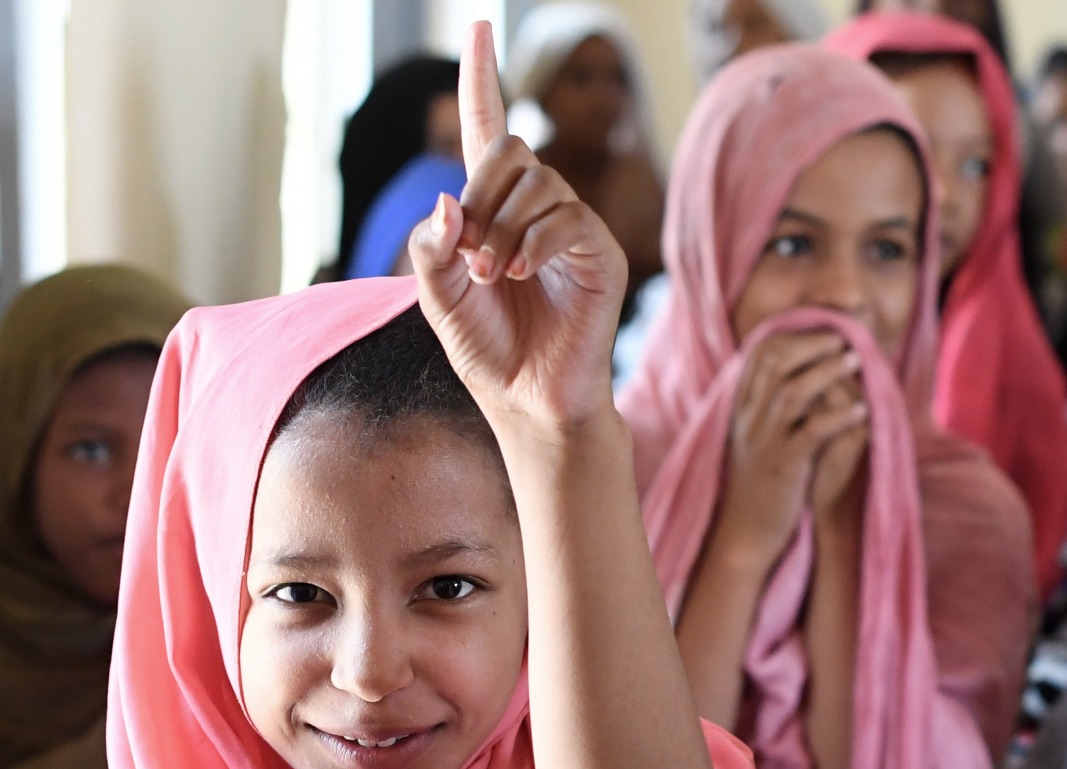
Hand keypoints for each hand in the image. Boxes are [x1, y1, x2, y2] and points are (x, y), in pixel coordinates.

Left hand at [411, 22, 626, 429]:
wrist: (527, 400)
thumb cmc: (486, 348)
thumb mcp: (437, 293)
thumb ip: (431, 242)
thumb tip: (451, 195)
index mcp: (493, 208)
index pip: (486, 127)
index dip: (481, 78)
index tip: (478, 27)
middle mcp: (537, 208)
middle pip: (510, 149)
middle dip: (480, 195)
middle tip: (471, 256)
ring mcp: (572, 228)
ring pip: (537, 182)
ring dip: (503, 227)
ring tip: (494, 275)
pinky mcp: (601, 254)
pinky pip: (568, 217)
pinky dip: (536, 242)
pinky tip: (523, 274)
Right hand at [714, 332, 867, 573]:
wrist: (746, 533)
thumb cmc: (759, 487)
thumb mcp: (755, 441)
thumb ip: (768, 409)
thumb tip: (797, 379)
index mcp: (741, 410)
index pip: (759, 355)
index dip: (790, 336)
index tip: (820, 331)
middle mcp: (748, 420)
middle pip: (776, 363)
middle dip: (811, 345)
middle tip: (842, 339)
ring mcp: (764, 442)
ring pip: (793, 392)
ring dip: (828, 372)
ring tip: (856, 362)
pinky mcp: (783, 466)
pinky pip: (812, 432)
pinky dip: (839, 416)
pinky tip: (861, 410)